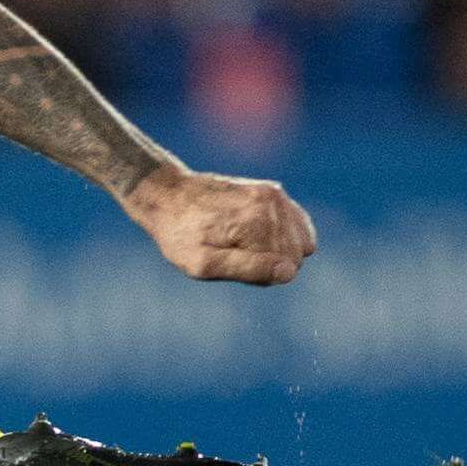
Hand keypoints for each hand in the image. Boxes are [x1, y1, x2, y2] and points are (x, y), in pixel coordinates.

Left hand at [124, 165, 317, 285]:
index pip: (287, 270)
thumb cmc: (181, 235)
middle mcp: (273, 204)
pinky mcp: (273, 190)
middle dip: (269, 262)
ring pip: (299, 241)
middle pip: (296, 255)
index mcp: (258, 224)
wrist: (167, 196)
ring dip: (274, 249)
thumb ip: (248, 270)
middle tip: (232, 253)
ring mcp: (275, 194)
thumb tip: (288, 272)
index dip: (261, 275)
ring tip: (239, 243)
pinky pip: (298, 223)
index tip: (231, 263)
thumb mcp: (203, 264)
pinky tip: (256, 235)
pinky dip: (283, 235)